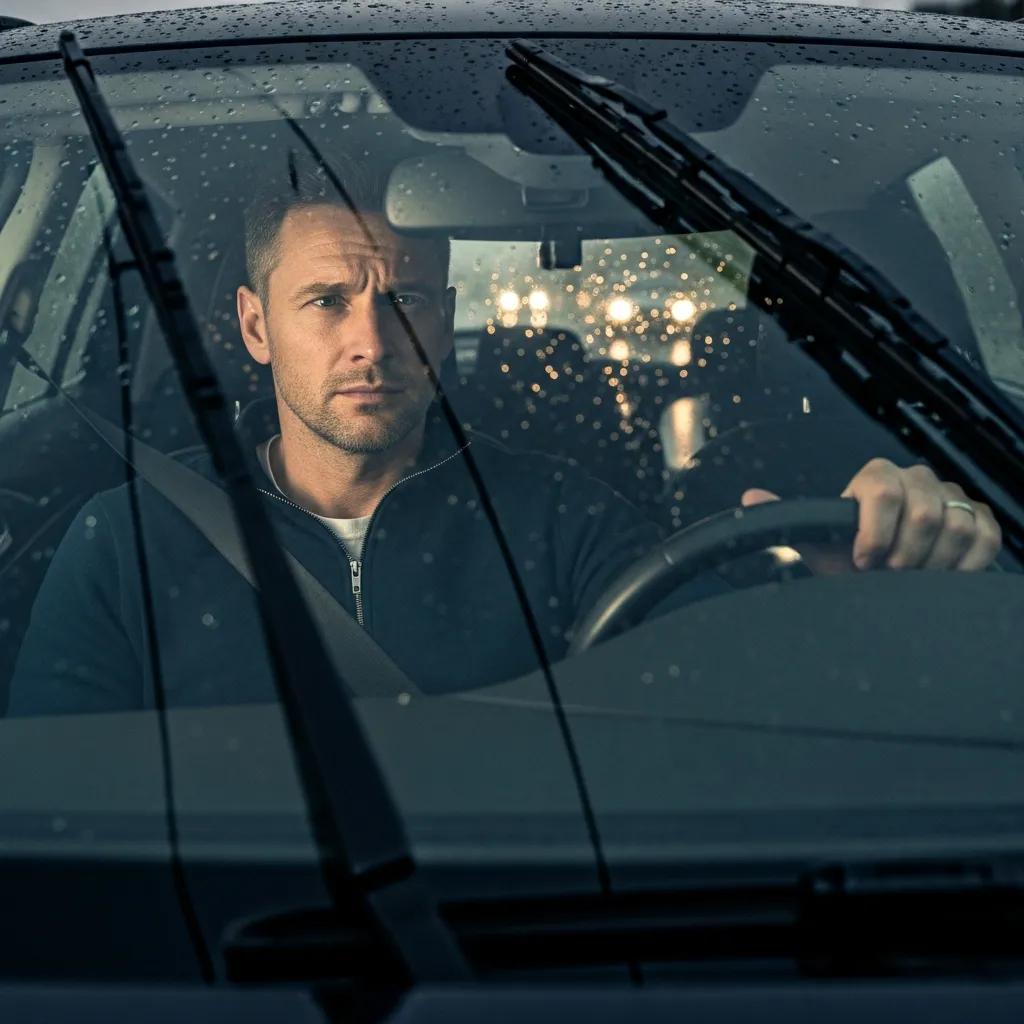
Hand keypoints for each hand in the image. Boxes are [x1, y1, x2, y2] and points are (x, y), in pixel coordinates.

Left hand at [741, 459, 1001, 574]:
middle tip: (890, 575)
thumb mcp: (817, 542)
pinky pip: (986, 537)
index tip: (863, 562)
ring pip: (956, 526)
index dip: (874, 533)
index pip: (882, 490)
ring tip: (913, 578)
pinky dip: (966, 565)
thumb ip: (789, 517)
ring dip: (933, 564)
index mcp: (876, 477)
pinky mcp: (980, 517)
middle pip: (922, 511)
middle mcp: (916, 477)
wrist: (885, 582)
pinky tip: (944, 578)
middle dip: (904, 555)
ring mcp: (951, 496)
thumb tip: (750, 497)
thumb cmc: (851, 562)